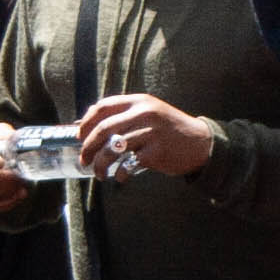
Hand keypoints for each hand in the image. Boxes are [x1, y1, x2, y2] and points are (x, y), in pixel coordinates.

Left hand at [77, 93, 217, 179]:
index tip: (79, 136)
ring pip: (112, 148)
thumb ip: (124, 115)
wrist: (201, 142)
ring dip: (100, 164)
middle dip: (88, 147)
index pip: (103, 107)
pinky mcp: (157, 151)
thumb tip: (87, 123)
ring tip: (98, 173)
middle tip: (84, 159)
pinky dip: (120, 174)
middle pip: (103, 129)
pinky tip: (120, 177)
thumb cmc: (169, 130)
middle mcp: (144, 113)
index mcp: (139, 101)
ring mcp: (151, 132)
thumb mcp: (149, 113)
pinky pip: (128, 164)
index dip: (86, 122)